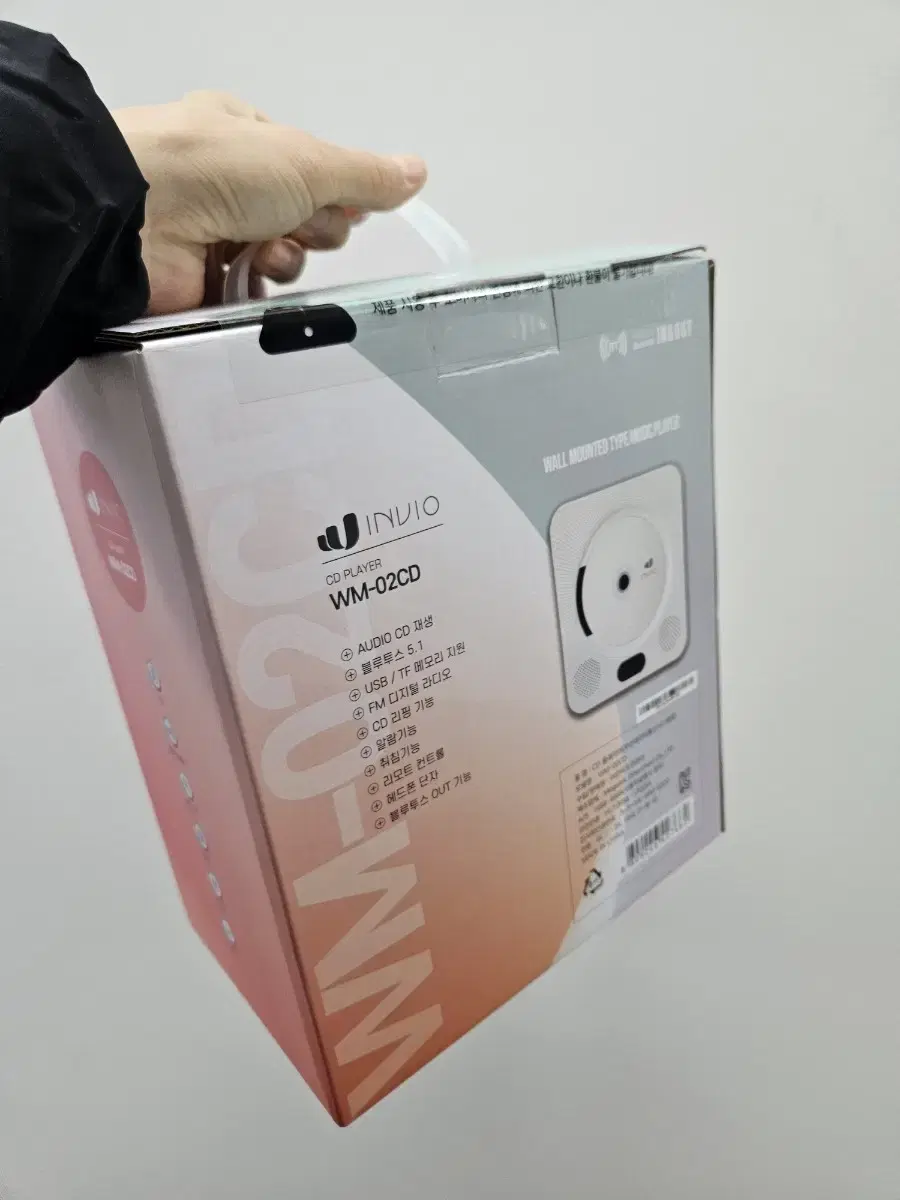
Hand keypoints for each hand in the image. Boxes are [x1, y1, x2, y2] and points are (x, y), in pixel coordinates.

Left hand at [114, 91, 426, 313]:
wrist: (137, 216)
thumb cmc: (220, 168)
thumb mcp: (308, 161)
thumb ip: (366, 175)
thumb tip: (417, 171)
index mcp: (245, 138)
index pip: (309, 171)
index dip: (333, 194)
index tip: (346, 209)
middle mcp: (225, 183)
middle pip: (300, 219)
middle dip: (310, 229)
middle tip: (298, 226)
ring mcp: (208, 232)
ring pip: (277, 259)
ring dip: (286, 260)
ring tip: (267, 256)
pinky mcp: (197, 281)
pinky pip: (247, 294)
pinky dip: (256, 291)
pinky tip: (249, 281)